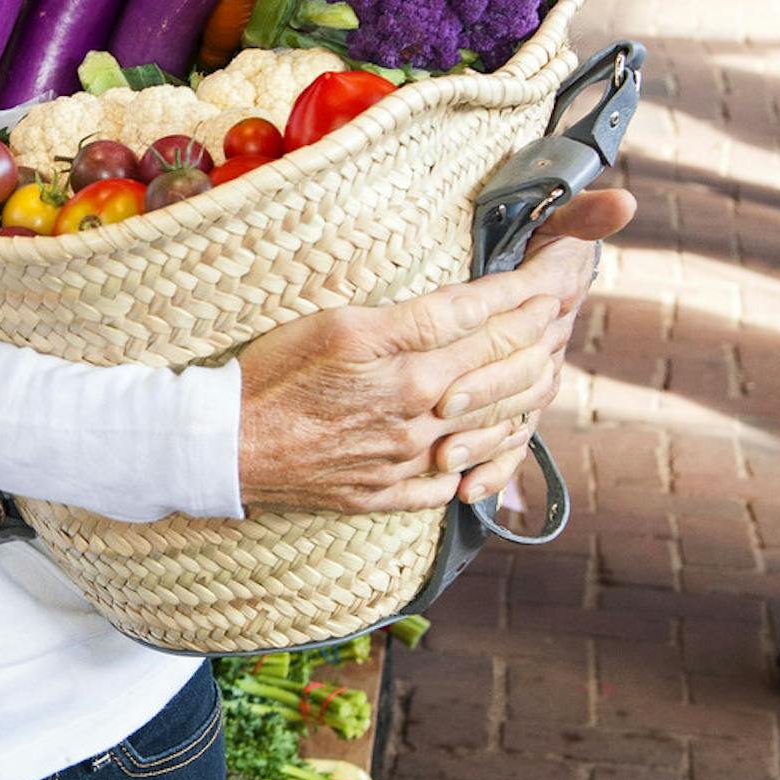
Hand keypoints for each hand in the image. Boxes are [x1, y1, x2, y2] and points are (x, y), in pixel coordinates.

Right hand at [237, 266, 566, 515]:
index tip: (547, 284)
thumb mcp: (344, 324)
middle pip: (504, 382)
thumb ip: (419, 316)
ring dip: (522, 402)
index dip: (526, 302)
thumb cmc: (275, 373)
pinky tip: (484, 447)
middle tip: (553, 321)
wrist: (226, 446)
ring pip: (491, 436)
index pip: (492, 329)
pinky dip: (478, 467)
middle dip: (538, 346)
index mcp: (412, 372)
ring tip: (537, 377)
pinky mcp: (384, 495)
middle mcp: (420, 422)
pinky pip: (451, 488)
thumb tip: (478, 303)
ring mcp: (406, 465)